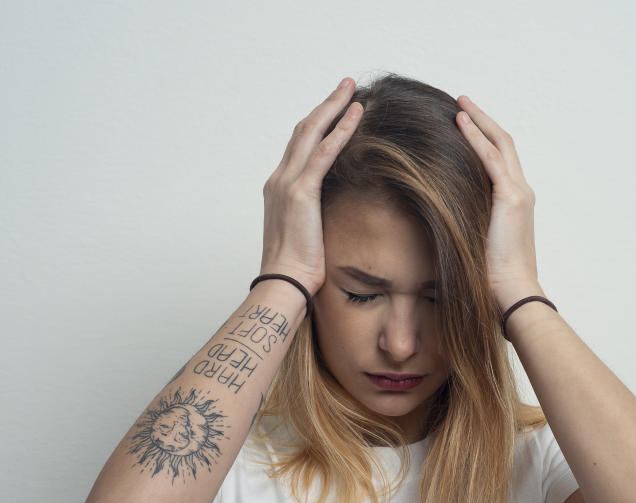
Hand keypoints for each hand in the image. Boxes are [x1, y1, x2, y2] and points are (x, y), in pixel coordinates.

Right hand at [258, 77, 363, 295]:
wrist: (284, 283)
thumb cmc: (296, 268)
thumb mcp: (305, 233)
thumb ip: (313, 214)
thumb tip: (330, 213)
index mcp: (278, 187)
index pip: (298, 145)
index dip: (317, 124)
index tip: (334, 109)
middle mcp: (279, 178)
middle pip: (303, 129)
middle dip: (325, 105)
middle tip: (345, 86)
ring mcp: (287, 182)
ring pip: (312, 132)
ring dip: (334, 107)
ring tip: (352, 90)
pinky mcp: (301, 192)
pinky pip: (325, 152)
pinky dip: (342, 130)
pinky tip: (357, 115)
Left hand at [453, 95, 544, 311]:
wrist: (512, 291)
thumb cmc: (493, 277)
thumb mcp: (477, 243)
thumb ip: (468, 223)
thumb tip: (441, 218)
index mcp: (516, 202)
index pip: (501, 160)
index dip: (484, 139)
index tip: (465, 125)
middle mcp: (522, 191)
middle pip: (504, 143)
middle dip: (483, 120)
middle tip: (462, 102)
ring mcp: (519, 192)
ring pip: (499, 143)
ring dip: (479, 120)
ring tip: (460, 103)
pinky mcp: (511, 197)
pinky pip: (490, 158)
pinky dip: (475, 136)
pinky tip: (460, 123)